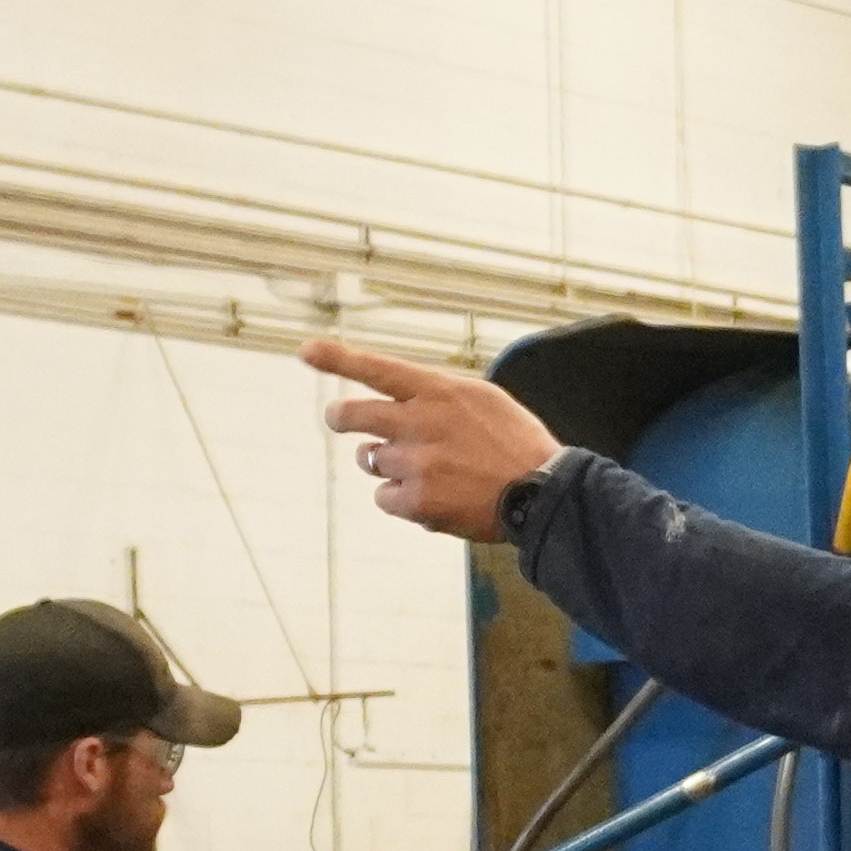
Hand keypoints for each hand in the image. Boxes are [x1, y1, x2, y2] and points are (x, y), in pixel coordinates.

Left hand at [305, 334, 560, 544]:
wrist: (544, 493)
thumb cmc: (517, 445)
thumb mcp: (483, 400)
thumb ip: (438, 397)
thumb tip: (402, 402)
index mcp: (439, 390)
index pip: (377, 368)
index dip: (337, 357)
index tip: (307, 350)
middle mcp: (420, 422)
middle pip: (354, 415)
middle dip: (341, 417)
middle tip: (339, 418)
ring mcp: (415, 462)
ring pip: (371, 460)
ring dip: (388, 464)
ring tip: (430, 471)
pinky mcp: (416, 500)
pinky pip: (384, 497)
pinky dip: (401, 499)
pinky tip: (434, 498)